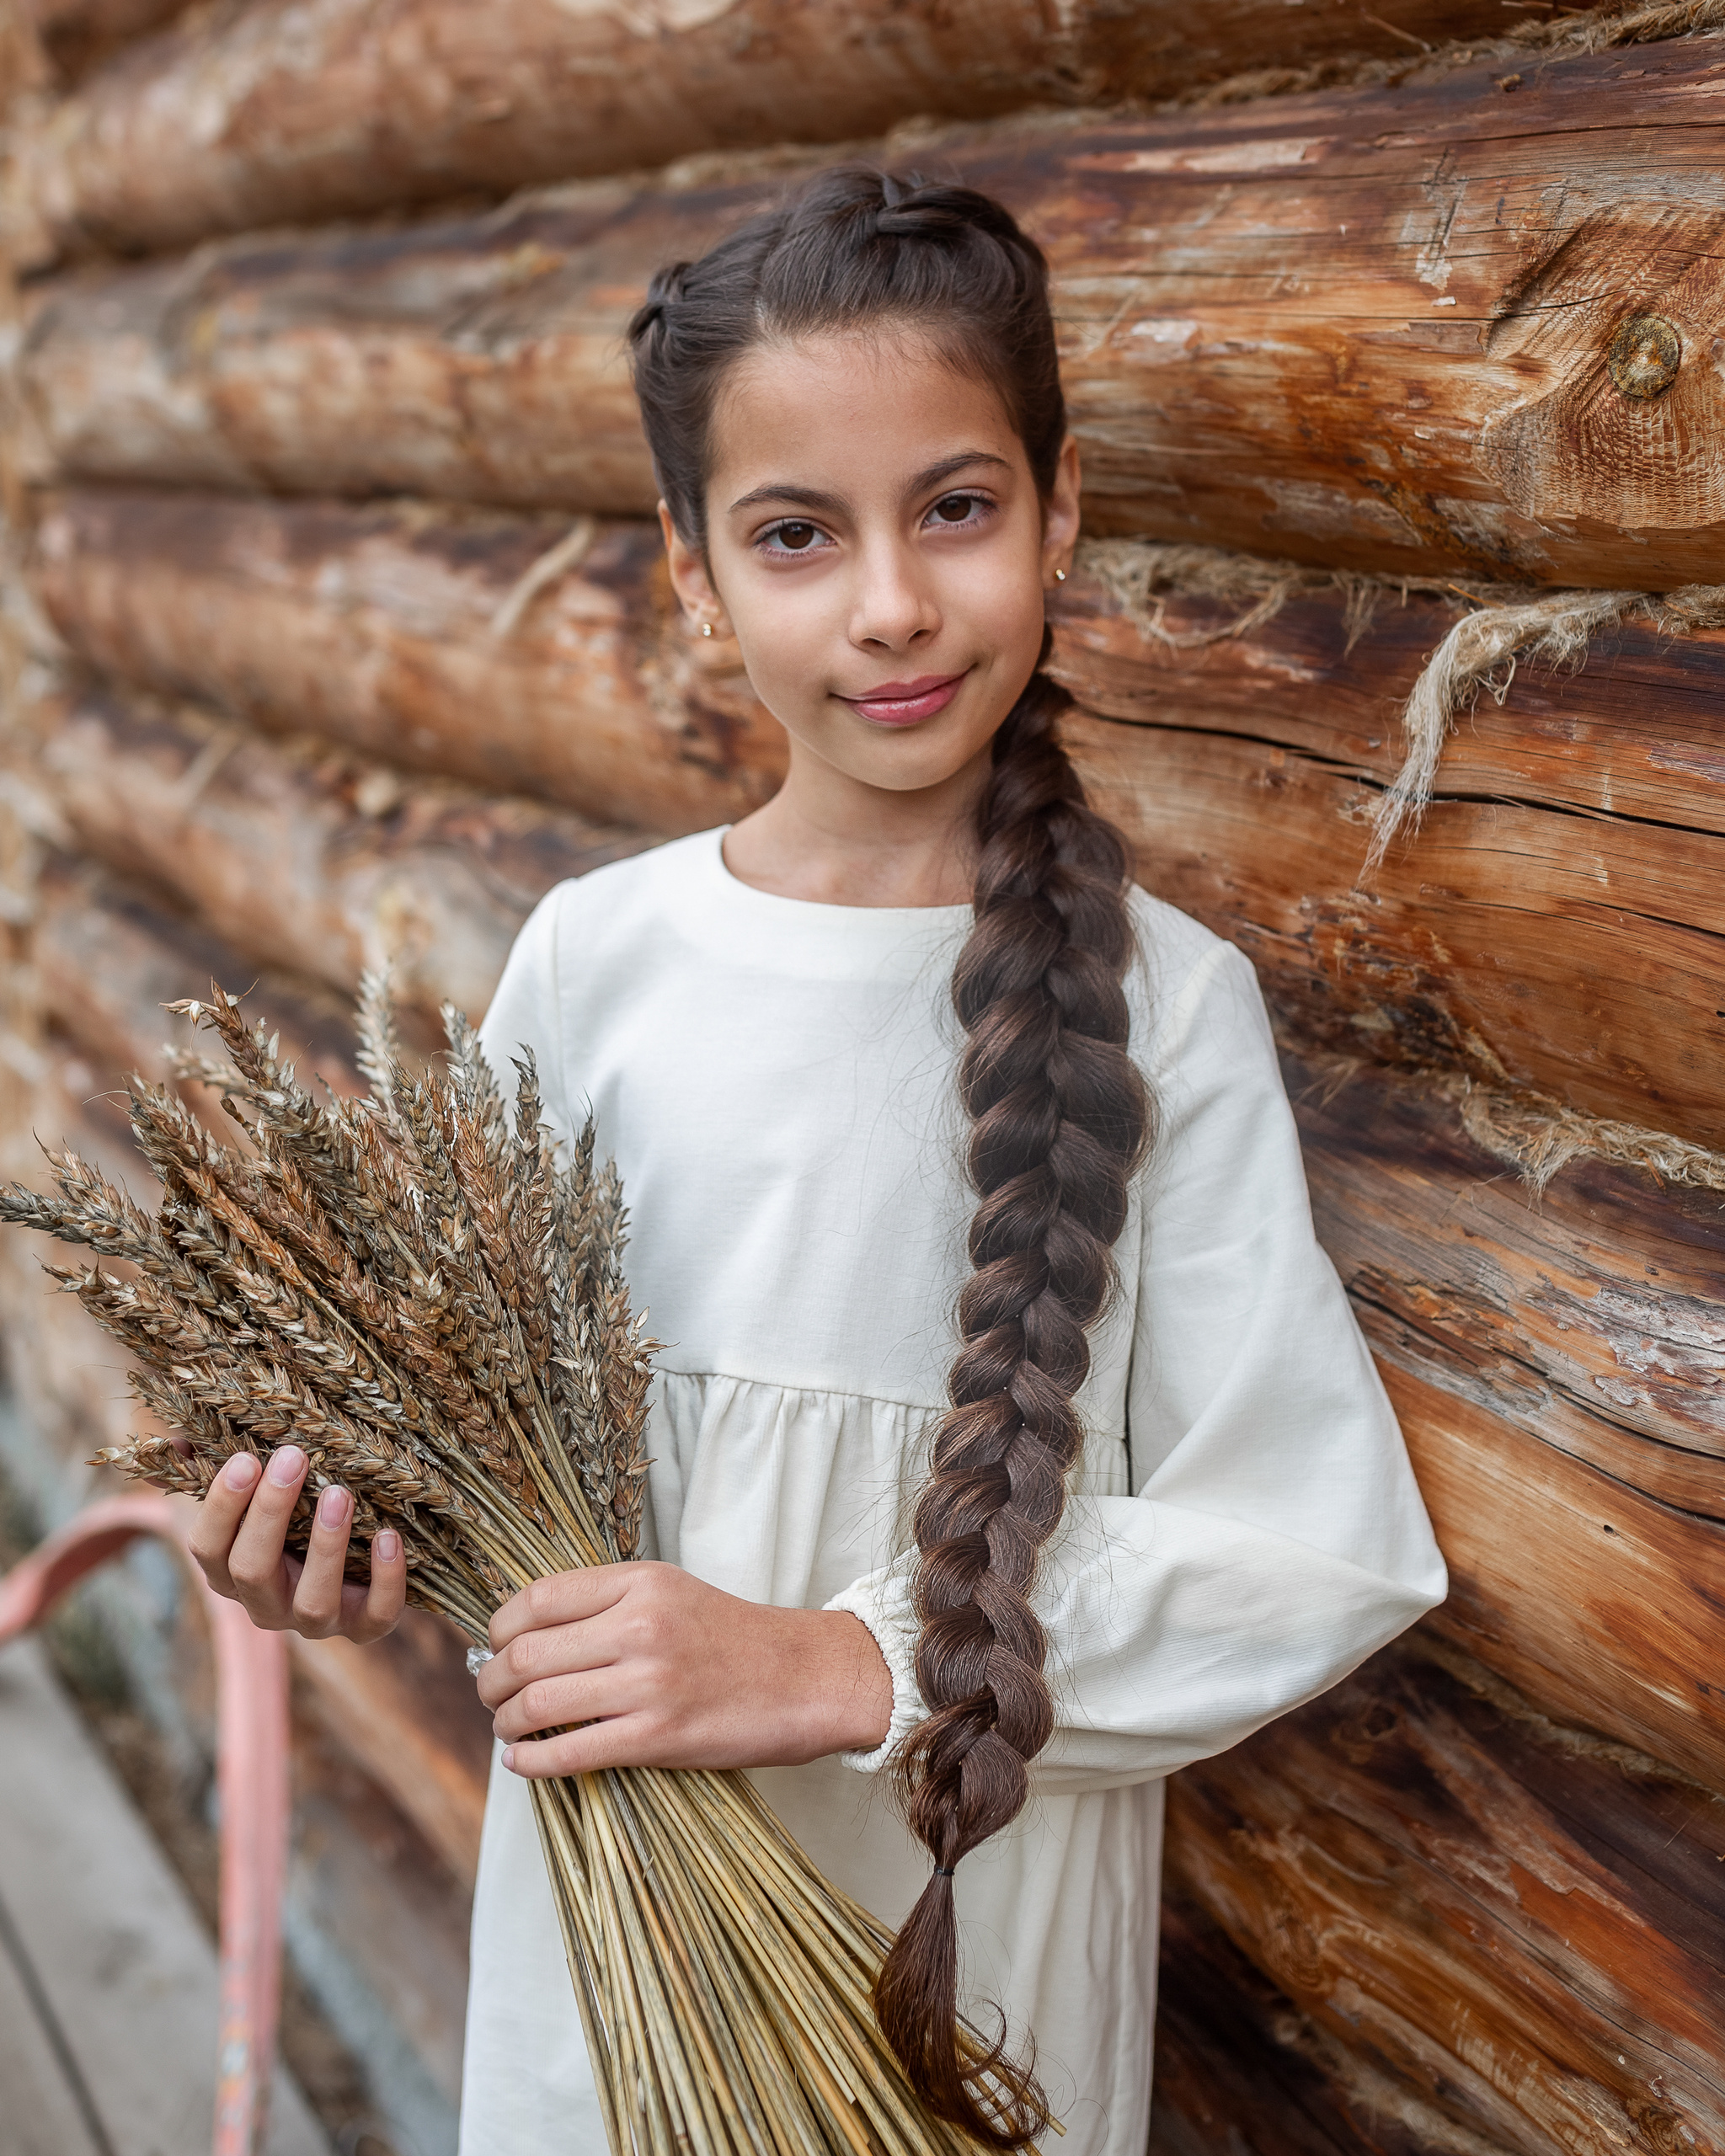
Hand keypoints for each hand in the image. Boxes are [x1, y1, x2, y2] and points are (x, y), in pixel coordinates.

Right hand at [186, 1444, 405, 1643]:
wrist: (357, 1569)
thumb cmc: (293, 1520)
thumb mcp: (255, 1497)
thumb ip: (216, 1470)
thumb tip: (176, 1443)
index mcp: (229, 1574)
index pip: (207, 1549)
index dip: (222, 1506)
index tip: (245, 1458)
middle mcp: (266, 1606)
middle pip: (252, 1570)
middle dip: (271, 1511)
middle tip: (293, 1457)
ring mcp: (315, 1621)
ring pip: (312, 1602)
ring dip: (325, 1546)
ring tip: (339, 1494)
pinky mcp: (364, 1627)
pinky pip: (375, 1616)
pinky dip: (385, 1580)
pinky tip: (389, 1537)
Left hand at [476, 1562, 892, 1777]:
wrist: (805, 1678)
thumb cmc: (734, 1637)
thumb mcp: (671, 1591)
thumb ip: (607, 1602)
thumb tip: (527, 1632)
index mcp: (641, 1582)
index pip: (538, 1597)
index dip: (500, 1626)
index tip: (496, 1645)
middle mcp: (640, 1626)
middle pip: (527, 1652)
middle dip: (492, 1680)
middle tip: (491, 1694)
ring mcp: (649, 1682)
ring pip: (539, 1701)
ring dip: (506, 1721)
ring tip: (507, 1727)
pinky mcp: (658, 1736)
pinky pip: (570, 1751)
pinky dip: (532, 1760)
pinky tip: (523, 1761)